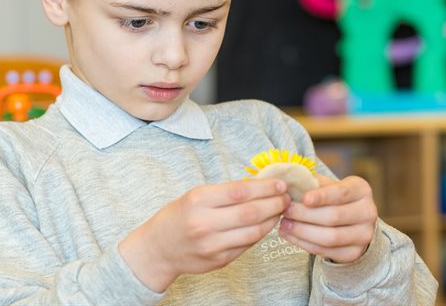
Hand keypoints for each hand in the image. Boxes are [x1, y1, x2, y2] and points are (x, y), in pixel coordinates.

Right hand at [119, 179, 290, 291]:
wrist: (158, 249)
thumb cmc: (179, 216)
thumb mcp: (196, 196)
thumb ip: (226, 192)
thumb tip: (261, 184)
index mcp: (198, 201)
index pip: (240, 192)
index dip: (265, 187)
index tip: (280, 184)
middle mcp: (205, 223)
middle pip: (251, 212)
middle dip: (275, 203)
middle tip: (287, 198)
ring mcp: (213, 245)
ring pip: (254, 232)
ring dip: (272, 220)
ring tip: (280, 210)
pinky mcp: (219, 261)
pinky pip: (247, 246)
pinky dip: (260, 234)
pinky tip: (266, 225)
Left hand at [278, 175, 377, 263]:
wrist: (350, 221)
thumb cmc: (333, 198)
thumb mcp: (327, 185)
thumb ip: (312, 184)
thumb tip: (290, 185)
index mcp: (361, 190)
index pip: (342, 193)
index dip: (323, 196)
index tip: (304, 198)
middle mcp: (368, 212)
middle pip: (334, 216)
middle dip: (305, 214)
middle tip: (285, 211)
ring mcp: (364, 235)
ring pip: (330, 237)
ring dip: (303, 232)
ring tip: (284, 225)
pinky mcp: (354, 253)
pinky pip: (327, 251)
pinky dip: (305, 244)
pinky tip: (291, 236)